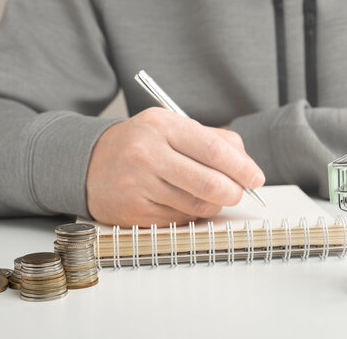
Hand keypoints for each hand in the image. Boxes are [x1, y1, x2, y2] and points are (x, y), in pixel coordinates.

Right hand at [86, 108, 264, 226]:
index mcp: (161, 126)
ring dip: (214, 204)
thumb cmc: (142, 143)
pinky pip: (179, 219)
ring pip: (197, 205)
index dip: (242, 168)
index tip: (256, 178)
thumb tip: (247, 166)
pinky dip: (192, 214)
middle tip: (240, 192)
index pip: (214, 150)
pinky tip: (186, 202)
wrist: (89, 162)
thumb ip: (214, 139)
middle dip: (234, 192)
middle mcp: (147, 154)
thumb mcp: (173, 126)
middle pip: (209, 183)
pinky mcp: (133, 213)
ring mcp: (138, 186)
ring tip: (212, 195)